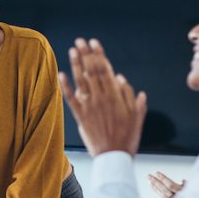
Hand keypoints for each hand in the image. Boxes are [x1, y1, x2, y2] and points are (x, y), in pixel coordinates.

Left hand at [58, 38, 147, 156]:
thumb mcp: (137, 116)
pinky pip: (71, 99)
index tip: (94, 43)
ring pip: (82, 81)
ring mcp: (90, 106)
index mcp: (117, 96)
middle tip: (80, 41)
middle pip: (93, 71)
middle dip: (87, 54)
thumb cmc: (127, 137)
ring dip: (76, 64)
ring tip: (72, 51)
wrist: (114, 157)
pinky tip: (61, 74)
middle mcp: (102, 98)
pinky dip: (66, 86)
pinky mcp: (81, 116)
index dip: (99, 55)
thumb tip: (121, 78)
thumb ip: (131, 97)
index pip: (106, 70)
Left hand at [148, 171, 184, 197]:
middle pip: (163, 190)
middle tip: (148, 175)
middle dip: (155, 182)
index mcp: (183, 194)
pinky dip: (159, 193)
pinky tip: (154, 187)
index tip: (156, 172)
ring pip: (162, 195)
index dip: (163, 178)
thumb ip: (187, 186)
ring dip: (156, 187)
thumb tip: (183, 180)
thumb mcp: (194, 192)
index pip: (170, 185)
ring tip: (150, 182)